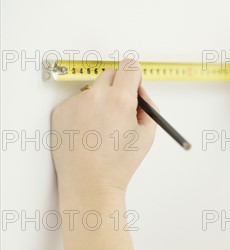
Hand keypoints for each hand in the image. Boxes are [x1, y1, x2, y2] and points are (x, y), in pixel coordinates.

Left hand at [50, 59, 157, 197]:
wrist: (90, 182)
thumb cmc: (119, 164)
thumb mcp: (147, 134)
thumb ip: (148, 106)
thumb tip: (140, 91)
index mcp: (120, 100)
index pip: (129, 66)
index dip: (135, 75)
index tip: (134, 82)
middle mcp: (96, 96)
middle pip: (110, 74)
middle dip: (118, 86)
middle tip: (120, 109)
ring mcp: (75, 103)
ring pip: (93, 90)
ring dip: (100, 101)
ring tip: (103, 129)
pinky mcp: (61, 111)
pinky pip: (77, 103)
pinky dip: (84, 112)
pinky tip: (89, 133)